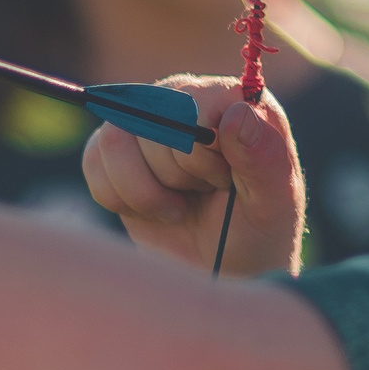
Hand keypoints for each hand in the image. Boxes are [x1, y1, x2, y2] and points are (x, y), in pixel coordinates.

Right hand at [82, 76, 304, 276]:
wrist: (224, 271)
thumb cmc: (258, 233)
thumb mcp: (275, 202)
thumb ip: (264, 156)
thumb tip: (236, 113)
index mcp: (235, 99)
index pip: (191, 103)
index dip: (198, 153)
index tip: (223, 182)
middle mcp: (188, 99)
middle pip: (150, 120)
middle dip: (174, 176)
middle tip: (203, 194)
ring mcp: (149, 122)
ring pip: (115, 139)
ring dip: (144, 190)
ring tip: (177, 206)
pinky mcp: (117, 150)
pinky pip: (93, 161)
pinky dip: (118, 197)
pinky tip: (152, 209)